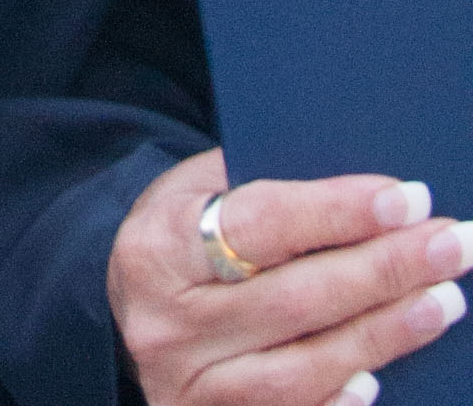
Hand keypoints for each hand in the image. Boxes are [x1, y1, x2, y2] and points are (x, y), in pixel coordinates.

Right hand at [111, 147, 470, 403]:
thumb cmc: (178, 238)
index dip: (339, 211)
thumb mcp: (191, 192)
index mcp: (158, 248)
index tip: (410, 198)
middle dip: (387, 269)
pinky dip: (344, 399)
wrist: (129, 312)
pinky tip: (384, 374)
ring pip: (307, 367)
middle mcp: (170, 324)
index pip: (261, 224)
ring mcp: (194, 388)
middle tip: (454, 244)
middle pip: (297, 299)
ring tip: (444, 299)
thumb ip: (255, 184)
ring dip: (387, 333)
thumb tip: (359, 192)